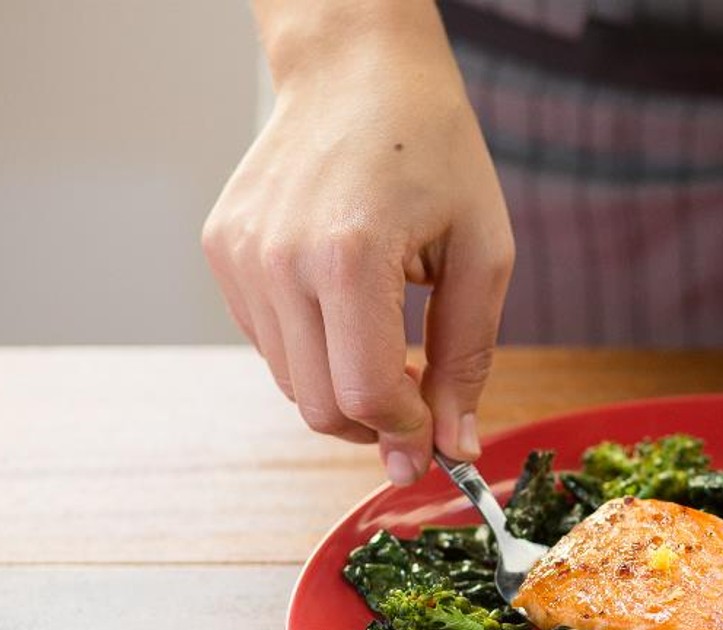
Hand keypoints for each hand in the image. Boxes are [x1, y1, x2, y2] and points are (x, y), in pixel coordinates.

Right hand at [202, 8, 512, 483]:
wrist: (357, 71)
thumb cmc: (433, 151)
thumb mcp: (482, 255)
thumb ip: (467, 360)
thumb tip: (456, 448)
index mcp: (348, 255)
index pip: (367, 394)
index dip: (409, 432)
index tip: (438, 438)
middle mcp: (278, 259)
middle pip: (321, 405)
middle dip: (378, 423)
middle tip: (422, 401)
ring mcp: (239, 256)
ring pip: (292, 385)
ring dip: (345, 389)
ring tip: (391, 347)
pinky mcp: (222, 251)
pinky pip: (270, 345)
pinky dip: (314, 354)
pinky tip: (349, 316)